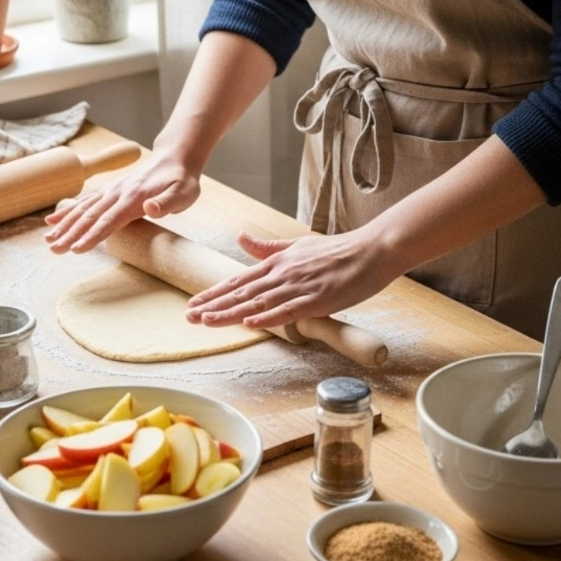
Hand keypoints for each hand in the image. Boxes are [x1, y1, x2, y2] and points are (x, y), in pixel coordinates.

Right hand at [44, 152, 200, 252]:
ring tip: (48, 241)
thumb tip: (151, 208)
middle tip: (54, 250)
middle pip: (90, 217)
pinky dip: (67, 212)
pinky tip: (53, 222)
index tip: (77, 249)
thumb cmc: (182, 180)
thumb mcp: (184, 193)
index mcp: (134, 198)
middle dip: (71, 235)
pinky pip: (84, 203)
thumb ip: (167, 203)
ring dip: (65, 226)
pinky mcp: (109, 191)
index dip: (93, 236)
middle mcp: (118, 193)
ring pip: (83, 210)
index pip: (109, 221)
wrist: (175, 157)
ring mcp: (111, 191)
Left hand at [186, 228, 399, 329]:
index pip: (239, 280)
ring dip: (231, 313)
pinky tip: (250, 323)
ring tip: (207, 322)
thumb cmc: (336, 250)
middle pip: (242, 293)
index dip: (215, 293)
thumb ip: (267, 247)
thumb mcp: (297, 245)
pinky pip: (289, 310)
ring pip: (259, 303)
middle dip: (214, 306)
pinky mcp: (318, 298)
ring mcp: (299, 286)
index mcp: (277, 263)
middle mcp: (283, 274)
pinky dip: (269, 317)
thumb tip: (241, 238)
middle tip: (189, 318)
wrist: (371, 249)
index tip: (194, 304)